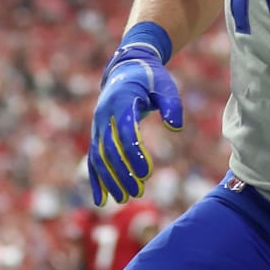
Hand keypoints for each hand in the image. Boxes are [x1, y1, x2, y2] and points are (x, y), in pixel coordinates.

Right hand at [89, 34, 181, 205]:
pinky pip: (93, 159)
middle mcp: (104, 115)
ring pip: (98, 157)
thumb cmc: (151, 79)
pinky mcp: (97, 134)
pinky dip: (96, 180)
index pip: (125, 133)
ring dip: (109, 180)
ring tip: (123, 199)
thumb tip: (175, 127)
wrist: (126, 69)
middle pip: (109, 149)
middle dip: (121, 173)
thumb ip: (171, 104)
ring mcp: (97, 125)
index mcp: (121, 101)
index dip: (134, 154)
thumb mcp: (165, 86)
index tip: (148, 173)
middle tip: (137, 193)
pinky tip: (101, 200)